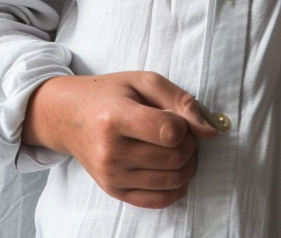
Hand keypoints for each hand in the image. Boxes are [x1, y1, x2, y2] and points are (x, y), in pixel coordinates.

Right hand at [21, 71, 216, 207]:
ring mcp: (112, 176)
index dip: (184, 124)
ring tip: (176, 147)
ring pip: (173, 180)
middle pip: (175, 158)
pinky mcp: (115, 192)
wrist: (70, 117)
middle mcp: (111, 152)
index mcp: (116, 118)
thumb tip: (211, 131)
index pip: (170, 132)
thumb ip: (180, 100)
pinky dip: (176, 186)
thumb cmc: (109, 94)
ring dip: (187, 164)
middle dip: (190, 143)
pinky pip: (160, 200)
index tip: (177, 116)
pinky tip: (171, 168)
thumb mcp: (143, 81)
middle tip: (181, 131)